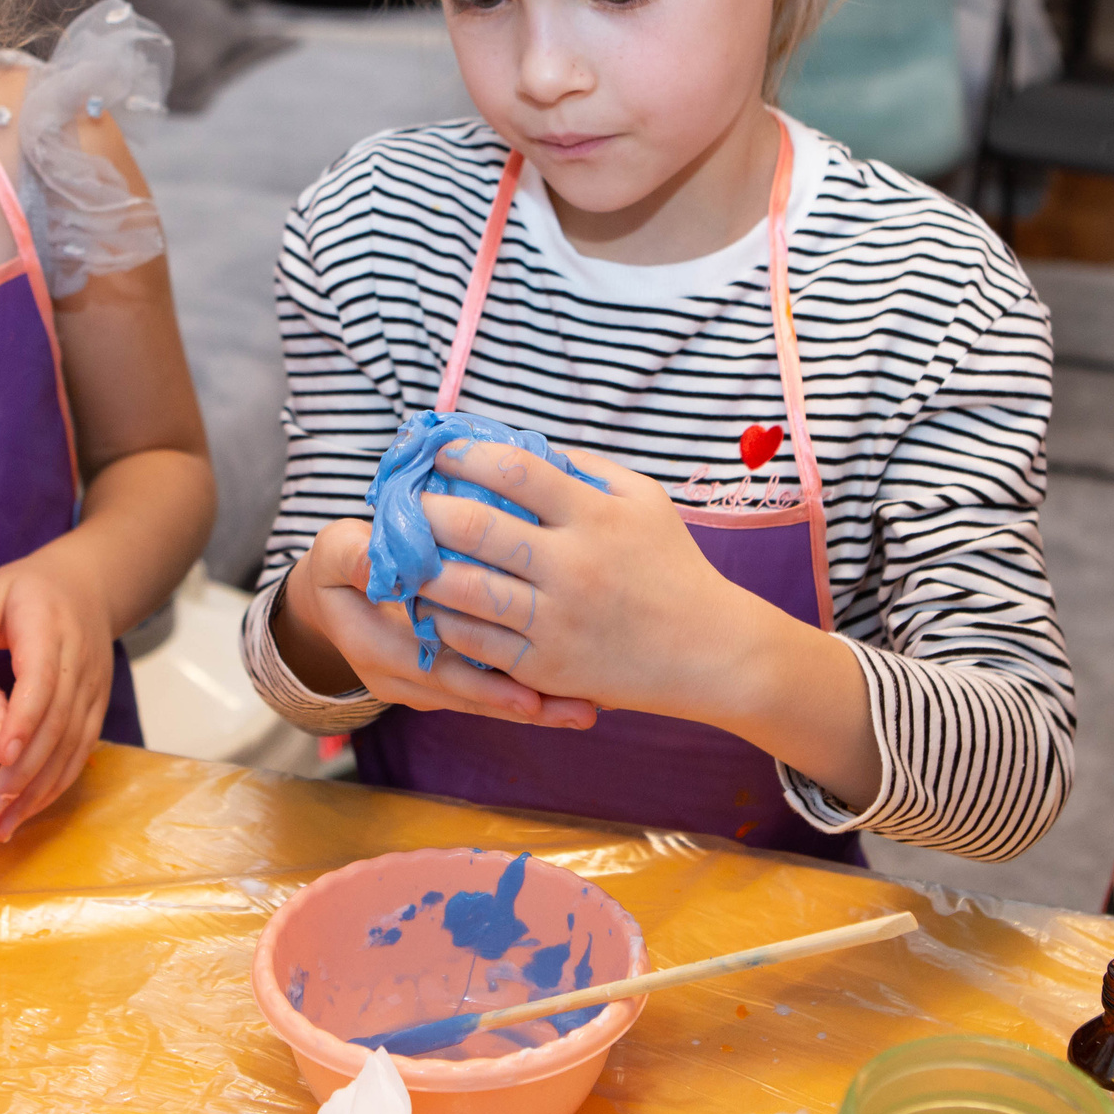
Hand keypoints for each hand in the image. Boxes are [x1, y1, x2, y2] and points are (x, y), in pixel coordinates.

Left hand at [0, 547, 119, 840]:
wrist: (91, 586)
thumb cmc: (32, 589)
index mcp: (50, 633)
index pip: (43, 682)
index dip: (25, 722)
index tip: (1, 757)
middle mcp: (79, 667)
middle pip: (56, 726)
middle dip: (23, 774)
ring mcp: (92, 692)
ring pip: (70, 748)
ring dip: (38, 791)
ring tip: (2, 826)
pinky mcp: (95, 710)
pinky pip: (79, 753)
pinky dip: (55, 786)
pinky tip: (28, 812)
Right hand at [275, 518, 598, 728]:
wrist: (332, 596)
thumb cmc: (343, 562)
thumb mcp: (337, 552)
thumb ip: (356, 557)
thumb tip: (380, 559)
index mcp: (372, 646)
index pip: (431, 668)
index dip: (479, 680)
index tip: (529, 691)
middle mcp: (397, 678)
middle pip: (466, 696)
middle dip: (522, 703)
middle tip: (580, 711)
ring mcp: (419, 685)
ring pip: (479, 700)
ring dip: (533, 708)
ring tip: (585, 712)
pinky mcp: (438, 682)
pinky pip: (482, 692)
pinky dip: (524, 694)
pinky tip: (569, 697)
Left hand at [412, 440, 785, 721]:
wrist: (713, 652)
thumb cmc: (674, 568)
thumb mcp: (644, 500)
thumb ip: (585, 468)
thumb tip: (519, 446)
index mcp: (595, 516)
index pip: (514, 471)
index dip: (465, 455)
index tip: (437, 451)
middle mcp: (573, 566)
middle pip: (474, 528)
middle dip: (425, 509)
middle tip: (400, 501)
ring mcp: (557, 620)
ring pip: (462, 590)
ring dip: (421, 568)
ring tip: (401, 553)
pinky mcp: (548, 667)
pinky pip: (476, 644)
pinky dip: (443, 621)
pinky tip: (429, 605)